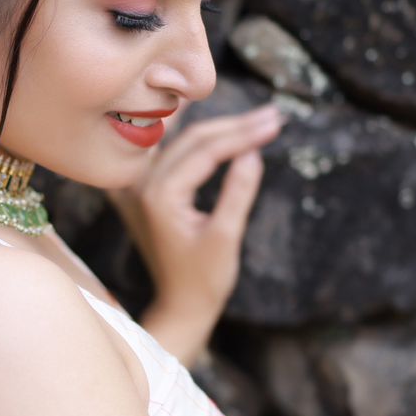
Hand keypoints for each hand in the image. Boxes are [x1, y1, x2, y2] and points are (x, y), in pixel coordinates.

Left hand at [105, 100, 284, 333]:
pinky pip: (170, 151)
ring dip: (219, 126)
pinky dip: (191, 134)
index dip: (243, 134)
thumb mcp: (226, 237)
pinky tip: (196, 110)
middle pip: (193, 139)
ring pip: (182, 141)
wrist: (180, 304)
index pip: (206, 151)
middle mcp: (143, 186)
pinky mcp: (147, 190)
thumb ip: (238, 192)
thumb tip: (254, 151)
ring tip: (257, 117)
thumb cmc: (203, 280)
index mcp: (159, 197)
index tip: (275, 123)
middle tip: (273, 116)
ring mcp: (141, 186)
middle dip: (236, 126)